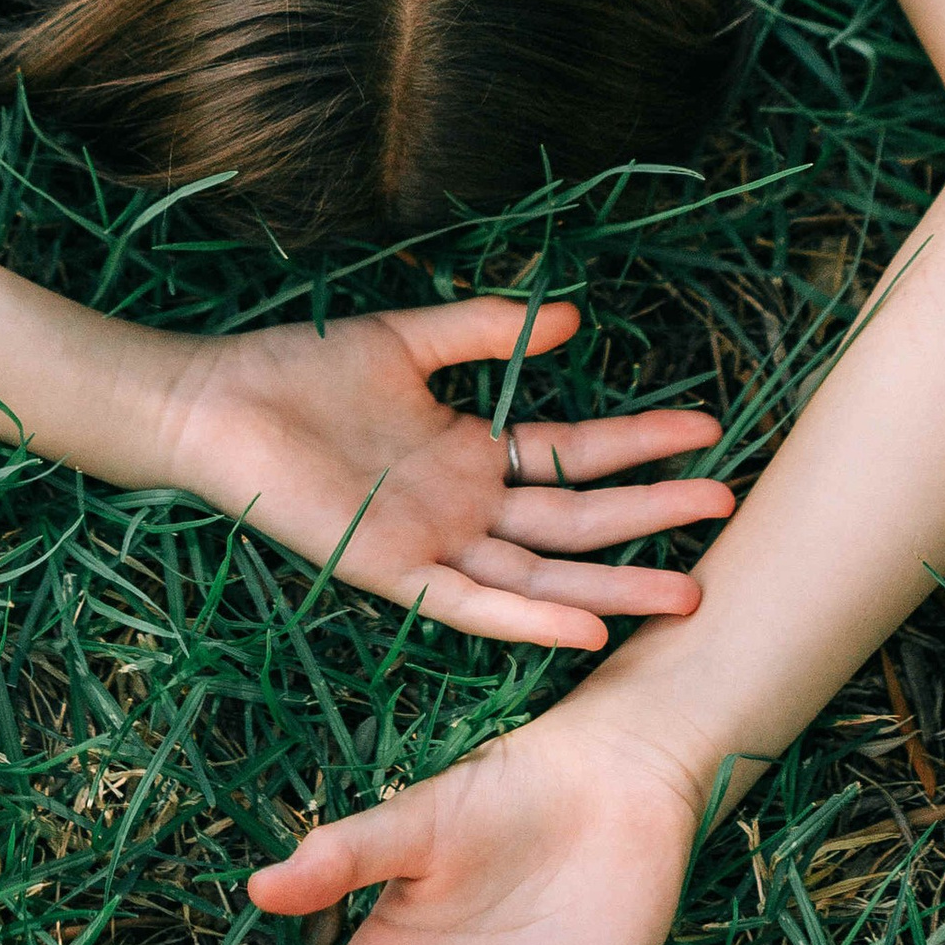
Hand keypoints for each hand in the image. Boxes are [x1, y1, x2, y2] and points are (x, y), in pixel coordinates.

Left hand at [149, 296, 732, 644]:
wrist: (214, 401)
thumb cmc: (296, 372)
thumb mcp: (407, 341)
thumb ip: (485, 331)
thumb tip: (571, 316)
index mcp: (468, 456)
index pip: (573, 454)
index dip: (639, 446)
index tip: (707, 429)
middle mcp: (462, 509)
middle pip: (575, 518)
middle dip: (651, 515)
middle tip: (730, 507)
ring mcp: (432, 544)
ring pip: (541, 571)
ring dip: (613, 584)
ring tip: (691, 588)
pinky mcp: (390, 570)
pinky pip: (470, 603)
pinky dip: (528, 618)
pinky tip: (587, 629)